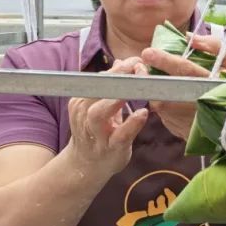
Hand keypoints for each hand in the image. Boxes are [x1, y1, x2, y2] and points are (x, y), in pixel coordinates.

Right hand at [67, 57, 149, 176]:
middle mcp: (84, 116)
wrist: (86, 166)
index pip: (97, 79)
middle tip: (138, 66)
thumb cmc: (97, 132)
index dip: (118, 68)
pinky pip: (119, 136)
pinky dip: (131, 124)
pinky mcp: (110, 149)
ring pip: (99, 113)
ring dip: (117, 98)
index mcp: (82, 102)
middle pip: (96, 91)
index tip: (136, 59)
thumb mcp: (99, 107)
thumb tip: (121, 60)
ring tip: (137, 86)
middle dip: (116, 77)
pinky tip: (143, 114)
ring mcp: (96, 134)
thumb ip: (110, 86)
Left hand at [141, 34, 225, 139]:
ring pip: (161, 103)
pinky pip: (163, 113)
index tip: (148, 52)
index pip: (186, 70)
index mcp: (212, 83)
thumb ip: (211, 46)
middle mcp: (200, 102)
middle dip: (148, 77)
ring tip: (147, 76)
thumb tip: (189, 37)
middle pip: (167, 90)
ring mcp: (188, 120)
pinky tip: (162, 94)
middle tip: (139, 66)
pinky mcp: (180, 129)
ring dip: (151, 89)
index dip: (166, 61)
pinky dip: (160, 101)